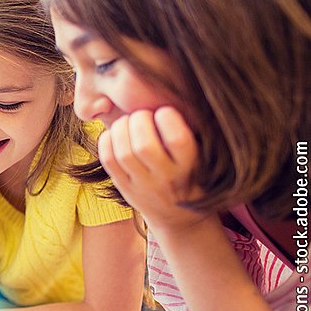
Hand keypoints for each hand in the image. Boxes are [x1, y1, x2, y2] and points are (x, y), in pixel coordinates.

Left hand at [98, 107, 208, 233]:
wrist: (180, 218)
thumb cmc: (193, 174)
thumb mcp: (203, 155)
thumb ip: (192, 131)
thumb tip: (176, 92)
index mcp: (191, 166)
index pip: (178, 140)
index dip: (167, 118)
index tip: (164, 111)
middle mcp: (167, 178)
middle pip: (144, 146)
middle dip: (139, 121)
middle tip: (142, 115)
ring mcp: (143, 185)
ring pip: (123, 153)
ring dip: (121, 129)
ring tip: (128, 121)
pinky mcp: (125, 188)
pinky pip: (109, 161)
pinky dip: (107, 141)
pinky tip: (115, 134)